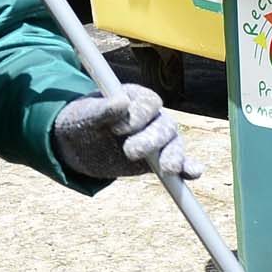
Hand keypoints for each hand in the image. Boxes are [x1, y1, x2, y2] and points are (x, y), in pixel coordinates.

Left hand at [51, 84, 198, 183]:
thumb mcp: (85, 116)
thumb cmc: (82, 123)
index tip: (117, 129)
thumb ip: (103, 110)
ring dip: (173, 156)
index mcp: (137, 98)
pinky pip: (180, 163)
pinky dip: (188, 168)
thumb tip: (120, 102)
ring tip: (167, 169)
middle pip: (164, 126)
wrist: (78, 145)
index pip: (149, 103)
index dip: (138, 115)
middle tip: (129, 152)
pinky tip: (193, 173)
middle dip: (151, 140)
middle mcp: (153, 117)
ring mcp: (159, 139)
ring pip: (174, 145)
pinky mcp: (160, 159)